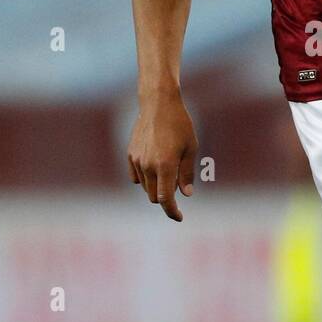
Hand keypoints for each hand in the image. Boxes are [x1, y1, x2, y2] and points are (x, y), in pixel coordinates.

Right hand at [127, 91, 197, 221]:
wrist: (158, 104)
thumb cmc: (180, 125)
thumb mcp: (191, 148)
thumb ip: (187, 173)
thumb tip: (185, 195)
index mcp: (165, 166)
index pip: (166, 199)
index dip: (172, 211)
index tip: (179, 217)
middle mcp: (148, 166)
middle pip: (154, 196)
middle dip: (166, 199)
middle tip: (178, 190)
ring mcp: (137, 160)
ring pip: (145, 187)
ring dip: (157, 187)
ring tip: (169, 172)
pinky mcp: (130, 155)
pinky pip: (136, 177)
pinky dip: (146, 179)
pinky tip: (155, 169)